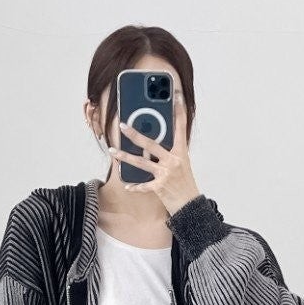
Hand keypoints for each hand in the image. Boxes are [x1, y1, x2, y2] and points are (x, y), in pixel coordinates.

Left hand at [109, 92, 201, 216]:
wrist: (191, 207)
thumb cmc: (185, 184)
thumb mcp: (181, 165)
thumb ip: (169, 153)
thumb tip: (152, 142)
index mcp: (181, 153)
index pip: (181, 128)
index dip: (179, 111)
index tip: (175, 96)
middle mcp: (173, 161)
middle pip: (151, 144)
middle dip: (135, 134)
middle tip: (122, 125)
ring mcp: (166, 174)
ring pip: (141, 162)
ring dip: (125, 157)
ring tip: (112, 151)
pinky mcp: (160, 187)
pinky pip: (144, 185)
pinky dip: (135, 186)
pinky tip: (127, 185)